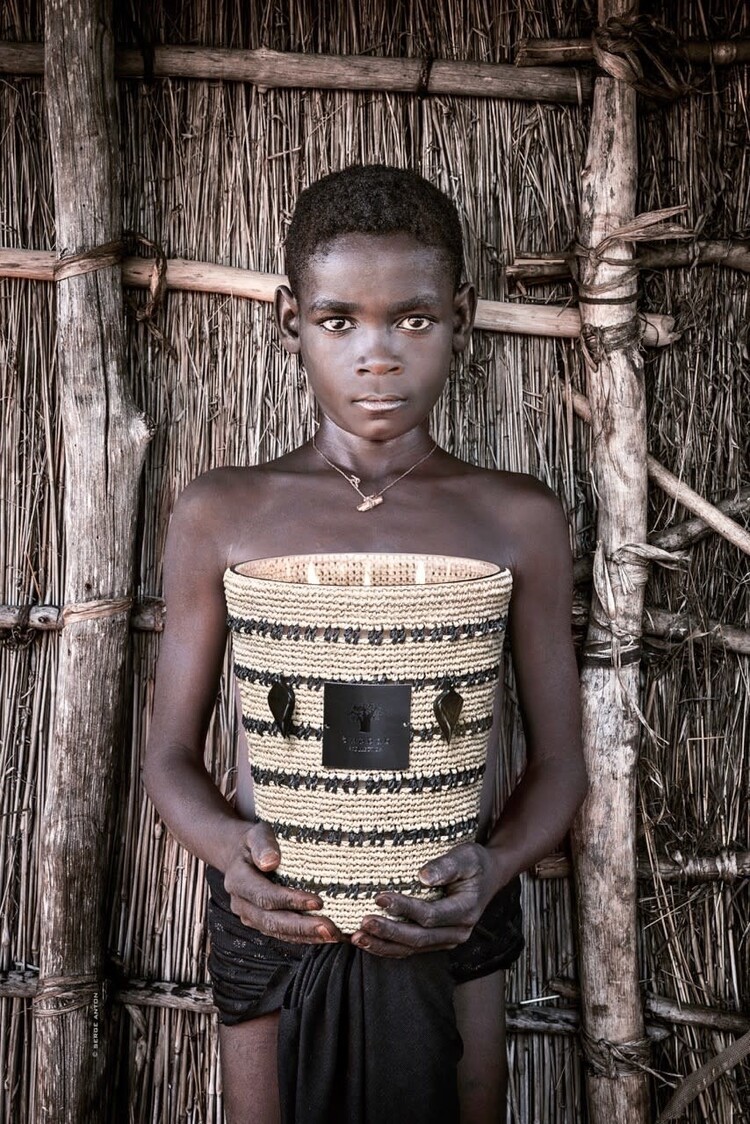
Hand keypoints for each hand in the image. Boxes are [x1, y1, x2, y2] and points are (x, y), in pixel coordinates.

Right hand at [222, 820, 342, 944]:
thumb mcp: (257, 833)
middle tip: (329, 929)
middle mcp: (241, 903)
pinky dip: (303, 937)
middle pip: (271, 921)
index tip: (318, 902)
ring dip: (306, 936)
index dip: (290, 901)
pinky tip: (324, 936)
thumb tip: (271, 861)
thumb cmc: (255, 841)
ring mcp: (250, 916)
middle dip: (302, 927)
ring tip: (332, 935)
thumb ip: (263, 844)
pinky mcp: (261, 922)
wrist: (241, 854)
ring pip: (277, 932)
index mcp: (238, 880)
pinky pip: (282, 934)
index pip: (265, 896)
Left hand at [351, 842, 502, 958]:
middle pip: (418, 938)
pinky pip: (410, 949)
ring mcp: (447, 940)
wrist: (489, 877)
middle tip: (363, 923)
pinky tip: (368, 941)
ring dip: (383, 945)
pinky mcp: (436, 941)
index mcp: (466, 911)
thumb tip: (423, 876)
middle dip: (388, 932)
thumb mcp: (467, 856)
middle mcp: (457, 932)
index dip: (404, 909)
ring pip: (412, 949)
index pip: (431, 915)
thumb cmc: (476, 864)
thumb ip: (446, 866)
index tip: (380, 897)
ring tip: (358, 938)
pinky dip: (388, 947)